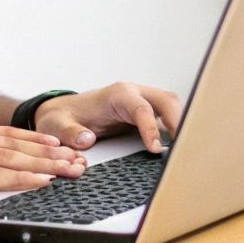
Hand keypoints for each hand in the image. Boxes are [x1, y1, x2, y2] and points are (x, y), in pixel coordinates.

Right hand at [0, 124, 86, 202]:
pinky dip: (21, 177)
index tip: (56, 144)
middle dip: (48, 151)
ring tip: (68, 169)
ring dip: (43, 164)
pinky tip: (40, 180)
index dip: (33, 139)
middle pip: (15, 143)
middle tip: (76, 157)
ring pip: (11, 158)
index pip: (5, 134)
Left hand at [34, 82, 183, 153]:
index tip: (155, 149)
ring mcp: (141, 101)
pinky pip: (168, 115)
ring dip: (182, 123)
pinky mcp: (145, 111)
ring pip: (171, 105)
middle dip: (179, 121)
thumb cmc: (62, 117)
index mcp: (116, 95)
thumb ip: (69, 133)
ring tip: (186, 149)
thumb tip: (87, 141)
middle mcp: (133, 94)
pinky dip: (177, 127)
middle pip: (166, 101)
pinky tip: (180, 145)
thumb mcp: (56, 125)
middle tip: (185, 148)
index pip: (141, 107)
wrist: (63, 113)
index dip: (151, 127)